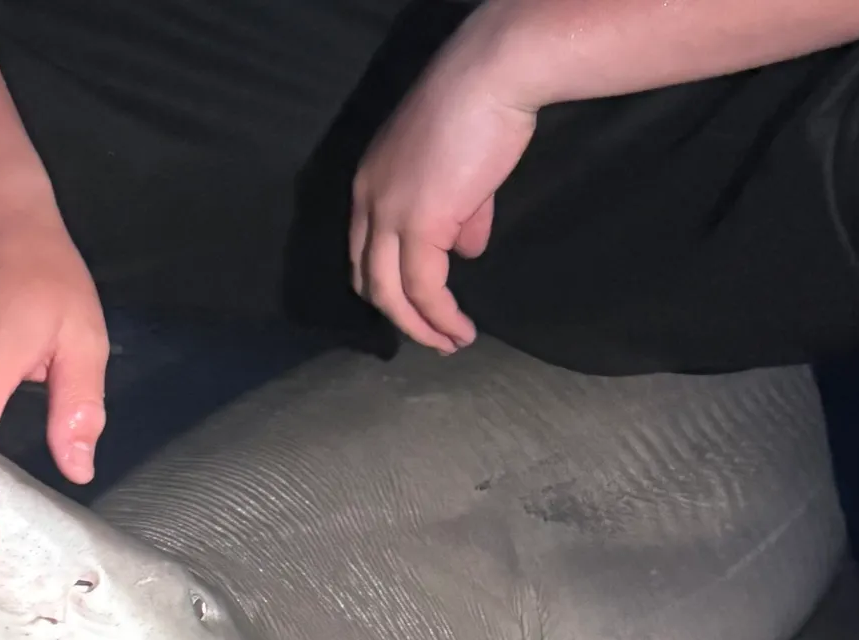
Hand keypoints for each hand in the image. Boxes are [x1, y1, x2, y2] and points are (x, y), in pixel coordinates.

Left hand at [350, 39, 537, 353]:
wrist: (493, 76)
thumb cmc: (480, 111)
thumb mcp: (462, 173)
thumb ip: (460, 216)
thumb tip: (469, 252)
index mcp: (369, 185)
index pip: (365, 252)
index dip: (388, 286)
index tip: (416, 309)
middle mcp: (368, 203)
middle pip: (369, 280)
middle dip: (399, 317)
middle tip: (431, 339)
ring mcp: (389, 215)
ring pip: (391, 294)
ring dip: (420, 328)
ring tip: (449, 344)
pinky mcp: (419, 226)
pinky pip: (424, 288)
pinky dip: (440, 316)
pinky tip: (459, 330)